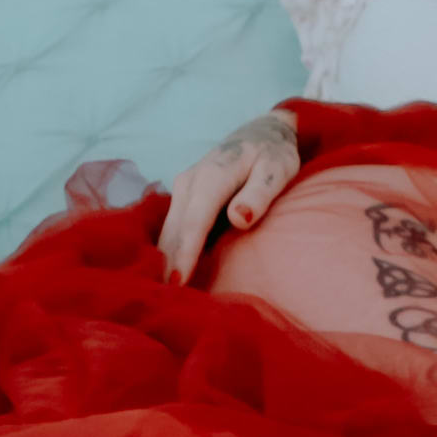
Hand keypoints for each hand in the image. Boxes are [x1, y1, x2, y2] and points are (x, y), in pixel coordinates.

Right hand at [156, 111, 302, 281]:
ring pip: (167, 230)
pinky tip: (166, 274)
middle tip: (161, 303)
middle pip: (174, 230)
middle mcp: (190, 180)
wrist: (262, 132)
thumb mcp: (278, 170)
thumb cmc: (274, 155)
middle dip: (166, 264)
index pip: (195, 221)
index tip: (178, 283)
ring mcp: (183, 187)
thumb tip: (239, 218)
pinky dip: (168, 250)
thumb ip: (259, 194)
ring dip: (163, 260)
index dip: (186, 253)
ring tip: (158, 295)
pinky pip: (172, 227)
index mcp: (213, 175)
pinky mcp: (183, 196)